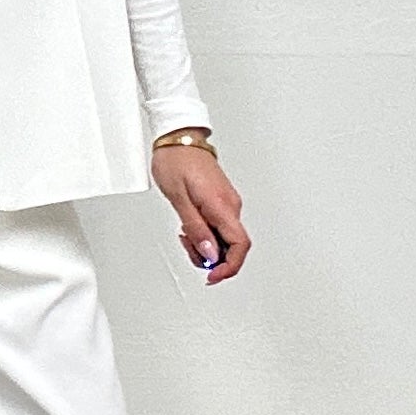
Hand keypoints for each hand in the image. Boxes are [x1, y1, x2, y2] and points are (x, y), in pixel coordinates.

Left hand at [151, 142, 248, 283]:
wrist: (179, 138)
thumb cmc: (175, 161)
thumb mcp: (178, 199)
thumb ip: (195, 228)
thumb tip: (210, 254)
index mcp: (221, 205)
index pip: (239, 245)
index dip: (229, 267)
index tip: (212, 276)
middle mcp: (230, 205)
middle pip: (232, 246)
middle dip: (211, 257)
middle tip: (188, 247)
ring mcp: (227, 202)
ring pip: (224, 238)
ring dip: (205, 245)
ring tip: (184, 234)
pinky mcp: (221, 200)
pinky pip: (220, 226)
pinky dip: (205, 233)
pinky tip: (190, 227)